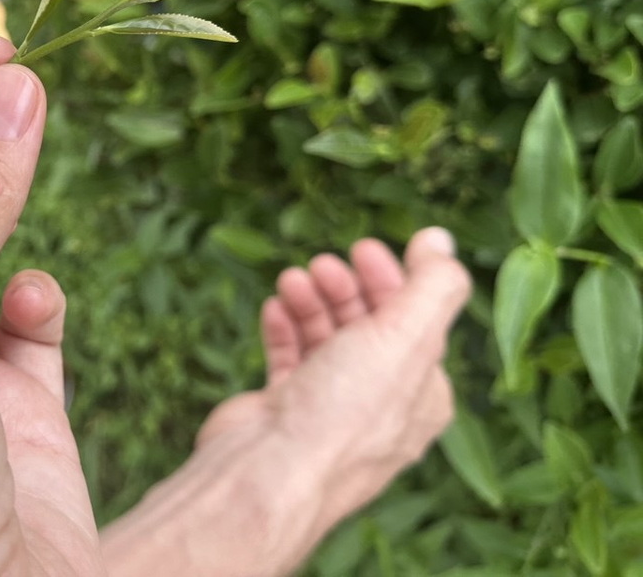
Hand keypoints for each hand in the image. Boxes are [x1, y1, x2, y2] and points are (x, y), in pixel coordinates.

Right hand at [100, 228, 470, 576]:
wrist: (268, 470)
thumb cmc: (343, 411)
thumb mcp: (406, 338)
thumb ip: (434, 285)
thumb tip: (441, 238)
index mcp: (421, 395)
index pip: (416, 324)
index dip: (394, 279)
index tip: (364, 247)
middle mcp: (379, 405)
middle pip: (368, 328)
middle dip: (348, 288)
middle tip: (324, 263)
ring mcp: (328, 409)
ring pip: (325, 339)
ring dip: (312, 301)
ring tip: (292, 279)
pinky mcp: (284, 410)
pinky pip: (287, 358)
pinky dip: (284, 328)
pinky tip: (275, 306)